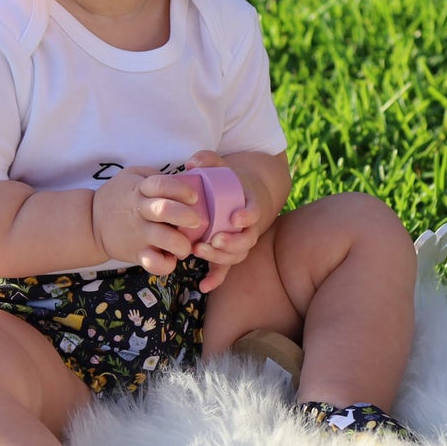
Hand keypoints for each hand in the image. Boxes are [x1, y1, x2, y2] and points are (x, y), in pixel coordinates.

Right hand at [91, 167, 206, 275]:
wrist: (90, 222)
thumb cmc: (119, 196)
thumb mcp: (132, 176)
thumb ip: (155, 176)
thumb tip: (185, 178)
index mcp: (140, 189)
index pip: (162, 184)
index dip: (181, 189)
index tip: (193, 197)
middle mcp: (140, 211)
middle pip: (164, 210)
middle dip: (186, 215)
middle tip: (196, 221)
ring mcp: (139, 234)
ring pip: (165, 238)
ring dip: (181, 243)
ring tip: (185, 245)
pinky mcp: (136, 253)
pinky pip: (154, 263)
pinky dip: (166, 264)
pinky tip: (170, 258)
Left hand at [183, 150, 262, 292]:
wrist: (243, 195)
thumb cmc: (229, 180)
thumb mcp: (222, 166)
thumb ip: (208, 159)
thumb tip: (192, 163)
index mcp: (249, 204)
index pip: (254, 212)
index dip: (248, 216)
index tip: (235, 218)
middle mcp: (248, 226)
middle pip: (247, 240)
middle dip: (232, 242)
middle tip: (214, 239)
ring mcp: (239, 241)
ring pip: (237, 255)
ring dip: (221, 257)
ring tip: (199, 251)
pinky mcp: (228, 252)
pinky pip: (225, 270)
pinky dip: (216, 279)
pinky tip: (203, 286)